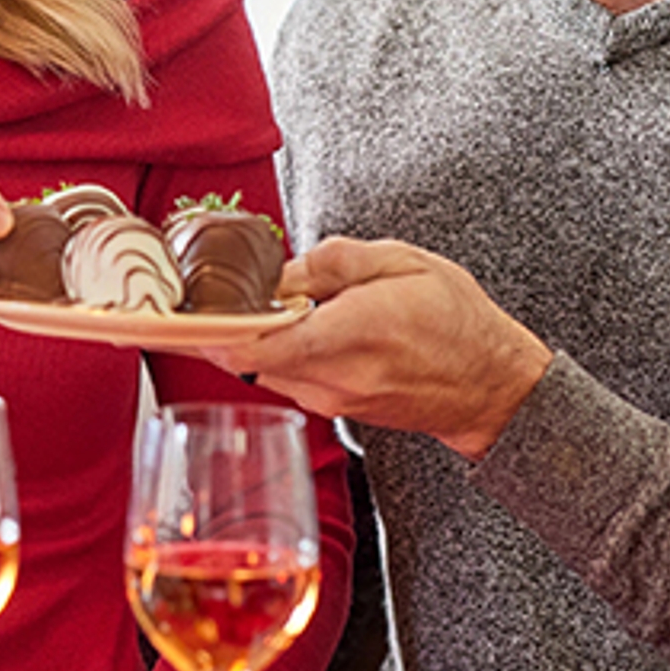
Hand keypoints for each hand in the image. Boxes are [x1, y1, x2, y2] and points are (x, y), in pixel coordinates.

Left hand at [212, 235, 551, 457]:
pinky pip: (288, 378)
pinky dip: (276, 353)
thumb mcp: (404, 263)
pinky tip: (288, 326)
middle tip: (201, 294)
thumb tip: (283, 271)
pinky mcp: (336, 409)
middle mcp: (336, 377)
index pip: (263, 343)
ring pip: (265, 369)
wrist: (490, 387)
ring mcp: (334, 400)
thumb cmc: (457, 321)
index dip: (213, 330)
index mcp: (353, 333)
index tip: (178, 314)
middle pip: (249, 358)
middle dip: (222, 327)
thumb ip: (336, 261)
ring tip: (248, 304)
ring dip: (251, 340)